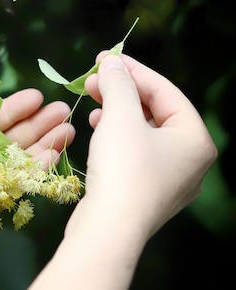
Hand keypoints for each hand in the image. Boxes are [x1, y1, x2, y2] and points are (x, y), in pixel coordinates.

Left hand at [0, 88, 74, 289]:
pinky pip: (10, 191)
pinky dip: (34, 175)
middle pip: (8, 141)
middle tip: (62, 109)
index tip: (36, 95)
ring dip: (43, 146)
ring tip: (68, 128)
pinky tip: (55, 156)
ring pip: (16, 164)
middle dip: (36, 125)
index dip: (13, 108)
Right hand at [66, 52, 216, 246]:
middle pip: (156, 111)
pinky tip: (96, 128)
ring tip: (94, 101)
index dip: (134, 71)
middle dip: (123, 92)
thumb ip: (119, 83)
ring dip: (117, 112)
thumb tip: (112, 61)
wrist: (108, 231)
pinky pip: (136, 154)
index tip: (106, 57)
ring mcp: (170, 180)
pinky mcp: (148, 193)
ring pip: (144, 133)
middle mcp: (191, 161)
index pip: (166, 92)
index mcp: (196, 140)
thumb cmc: (123, 170)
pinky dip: (117, 136)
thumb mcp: (120, 117)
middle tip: (95, 78)